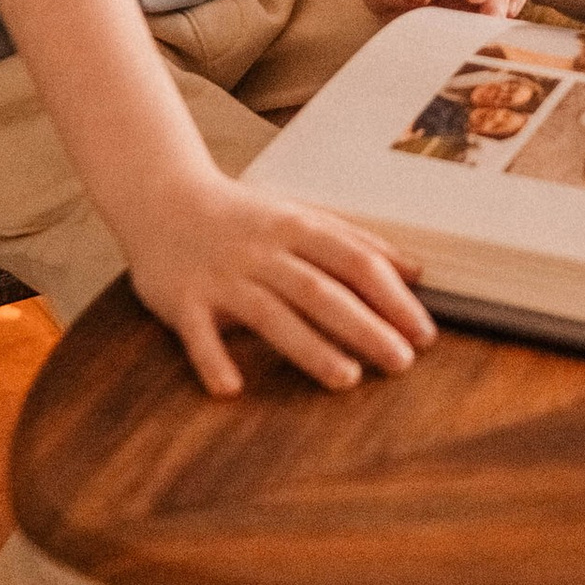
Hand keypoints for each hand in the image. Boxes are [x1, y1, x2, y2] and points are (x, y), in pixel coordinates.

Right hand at [129, 162, 435, 399]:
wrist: (161, 196)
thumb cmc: (242, 216)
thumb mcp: (300, 216)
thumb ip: (354, 242)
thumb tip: (415, 271)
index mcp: (296, 228)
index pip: (354, 261)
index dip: (392, 296)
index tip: (423, 332)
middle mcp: (262, 252)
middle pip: (320, 290)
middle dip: (364, 326)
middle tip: (401, 361)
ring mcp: (222, 276)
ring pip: (270, 313)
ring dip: (309, 346)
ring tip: (346, 378)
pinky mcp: (182, 299)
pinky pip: (198, 333)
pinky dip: (212, 359)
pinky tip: (231, 388)